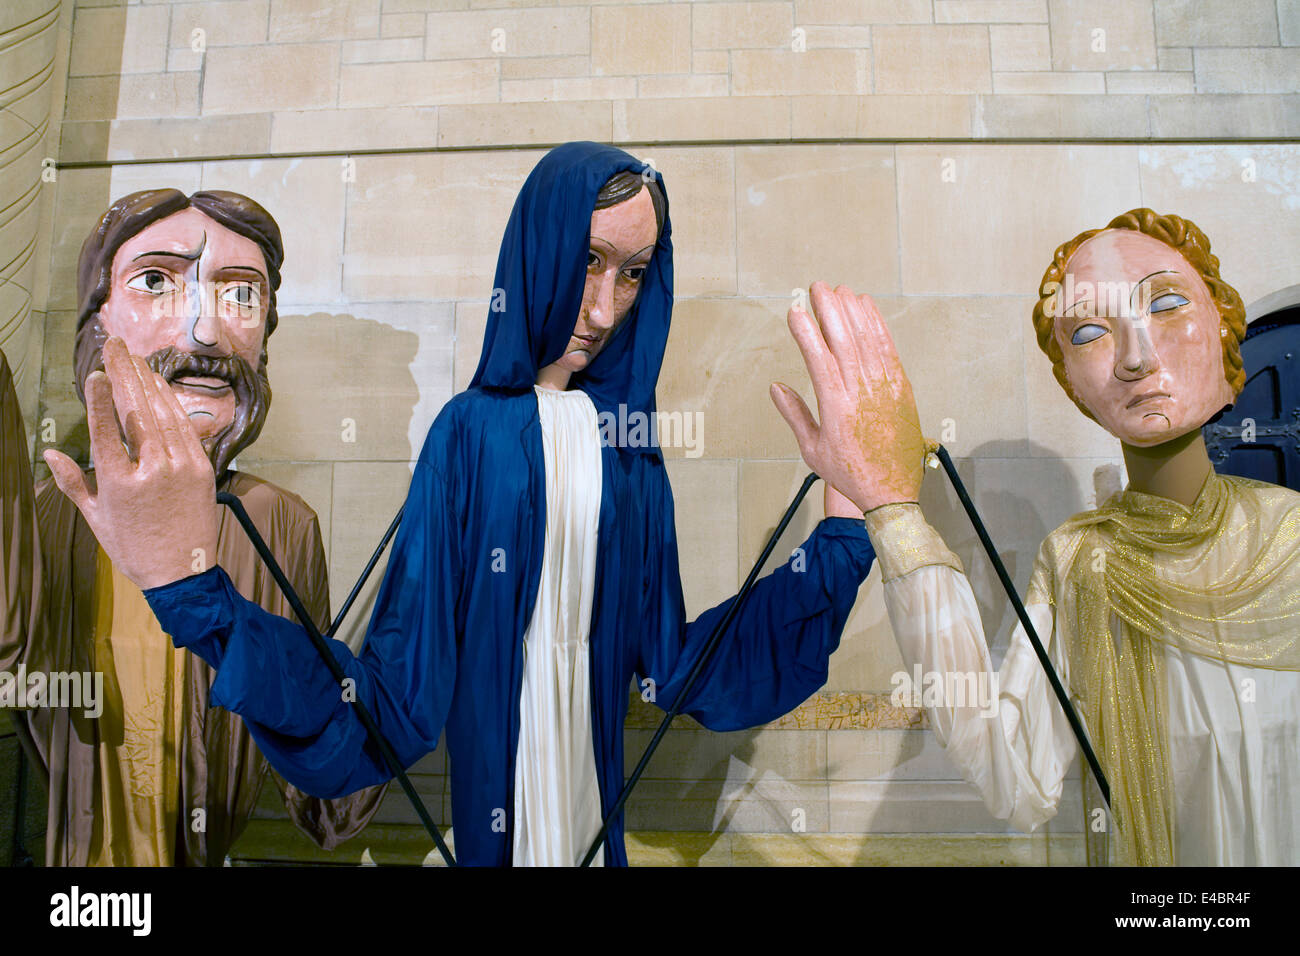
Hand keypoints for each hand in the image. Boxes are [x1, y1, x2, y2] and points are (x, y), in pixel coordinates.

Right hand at [44, 337, 218, 589]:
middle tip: (114, 346)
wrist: (183, 571)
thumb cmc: (133, 547)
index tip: (95, 372)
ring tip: (133, 357)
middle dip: (124, 374)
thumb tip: (48, 451)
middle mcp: (153, 470)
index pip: (106, 431)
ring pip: (163, 414)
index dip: (99, 399)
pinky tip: (158, 385)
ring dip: (148, 381)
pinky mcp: (203, 468)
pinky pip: (185, 427)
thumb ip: (73, 481)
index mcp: (120, 484)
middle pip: (137, 412)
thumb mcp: (96, 517)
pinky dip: (171, 403)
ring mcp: (182, 467)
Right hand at [772, 283, 924, 513]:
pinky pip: (888, 348)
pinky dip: (878, 324)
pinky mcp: (901, 387)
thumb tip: (775, 386)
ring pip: (867, 339)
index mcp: (835, 408)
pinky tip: (867, 307)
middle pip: (844, 340)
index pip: (818, 359)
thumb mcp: (812, 451)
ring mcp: (884, 387)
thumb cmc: (850, 473)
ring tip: (840, 290)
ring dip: (852, 311)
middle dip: (830, 309)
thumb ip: (795, 415)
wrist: (892, 490)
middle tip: (817, 286)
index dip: (806, 332)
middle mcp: (860, 392)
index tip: (795, 311)